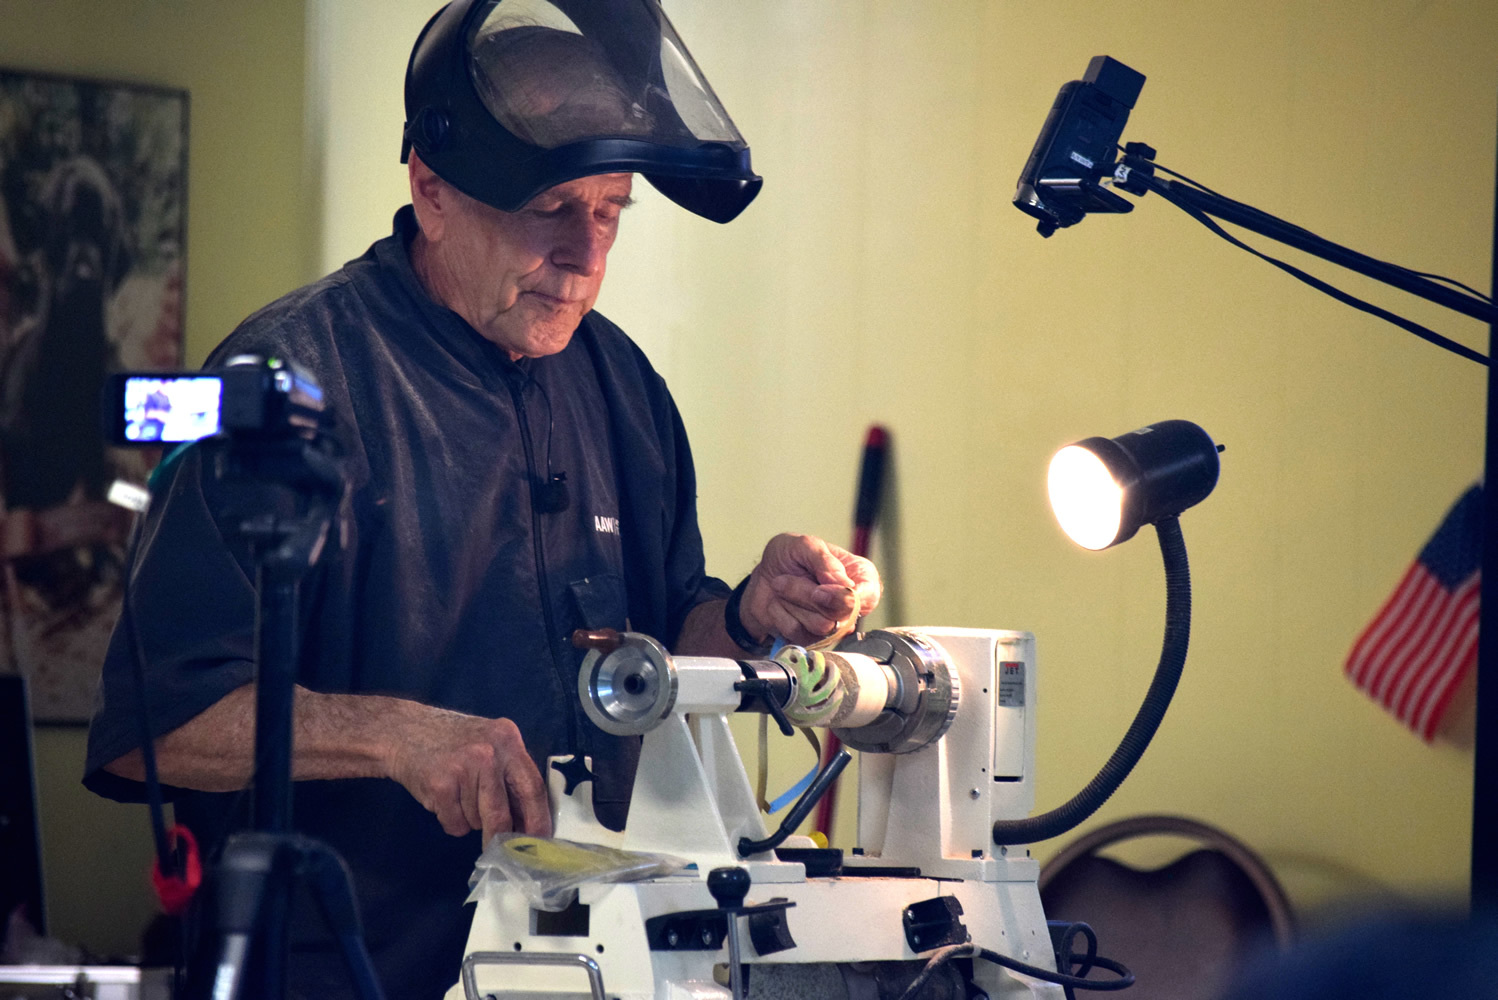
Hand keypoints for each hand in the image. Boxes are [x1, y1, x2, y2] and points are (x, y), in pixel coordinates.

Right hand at [384, 706, 551, 841]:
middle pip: (502, 813)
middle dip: (503, 838)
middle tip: (504, 852)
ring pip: (477, 821)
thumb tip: (529, 822)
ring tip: (458, 796)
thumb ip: (509, 775)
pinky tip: (443, 799)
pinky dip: (451, 821)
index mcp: (508, 740)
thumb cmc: (453, 741)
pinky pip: (455, 823)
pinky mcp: (439, 785)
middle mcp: (489, 752)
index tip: (540, 842)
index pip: (532, 786)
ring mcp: (463, 768)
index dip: (538, 819)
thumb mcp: (489, 744)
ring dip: (470, 821)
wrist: (404, 731)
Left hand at [738, 533, 881, 648]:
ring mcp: (833, 624)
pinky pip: (799, 634)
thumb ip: (824, 560)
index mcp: (860, 576)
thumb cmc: (788, 557)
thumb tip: (842, 583)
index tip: (820, 587)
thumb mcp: (803, 545)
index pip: (869, 596)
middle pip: (842, 612)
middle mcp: (851, 603)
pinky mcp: (812, 639)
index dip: (844, 596)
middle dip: (807, 594)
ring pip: (821, 625)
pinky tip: (779, 604)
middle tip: (782, 579)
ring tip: (780, 586)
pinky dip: (781, 615)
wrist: (761, 577)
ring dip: (792, 602)